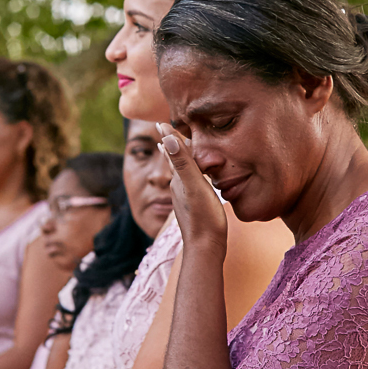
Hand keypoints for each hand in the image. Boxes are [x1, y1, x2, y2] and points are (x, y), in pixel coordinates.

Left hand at [157, 122, 227, 251]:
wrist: (206, 247)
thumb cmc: (203, 218)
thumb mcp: (194, 186)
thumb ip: (182, 163)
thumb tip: (167, 138)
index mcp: (178, 178)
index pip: (173, 151)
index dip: (170, 135)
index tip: (161, 120)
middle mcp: (178, 185)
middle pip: (175, 159)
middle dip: (172, 143)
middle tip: (168, 127)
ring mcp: (185, 195)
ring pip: (181, 170)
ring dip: (179, 156)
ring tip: (174, 145)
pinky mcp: (193, 204)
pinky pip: (189, 180)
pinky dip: (189, 170)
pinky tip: (192, 174)